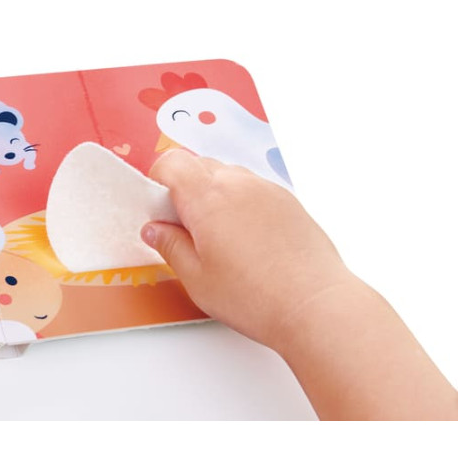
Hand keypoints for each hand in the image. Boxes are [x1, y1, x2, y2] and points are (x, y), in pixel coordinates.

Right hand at [141, 149, 352, 351]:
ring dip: (212, 194)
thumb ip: (170, 246)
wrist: (315, 305)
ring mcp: (267, 190)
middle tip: (182, 228)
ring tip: (215, 237)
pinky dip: (240, 203)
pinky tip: (244, 240)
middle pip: (199, 165)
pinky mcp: (288, 201)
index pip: (172, 163)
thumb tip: (155, 230)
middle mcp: (238, 184)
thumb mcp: (196, 278)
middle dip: (183, 188)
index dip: (157, 180)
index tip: (157, 208)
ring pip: (227, 175)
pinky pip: (253, 189)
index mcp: (207, 197)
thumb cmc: (255, 296)